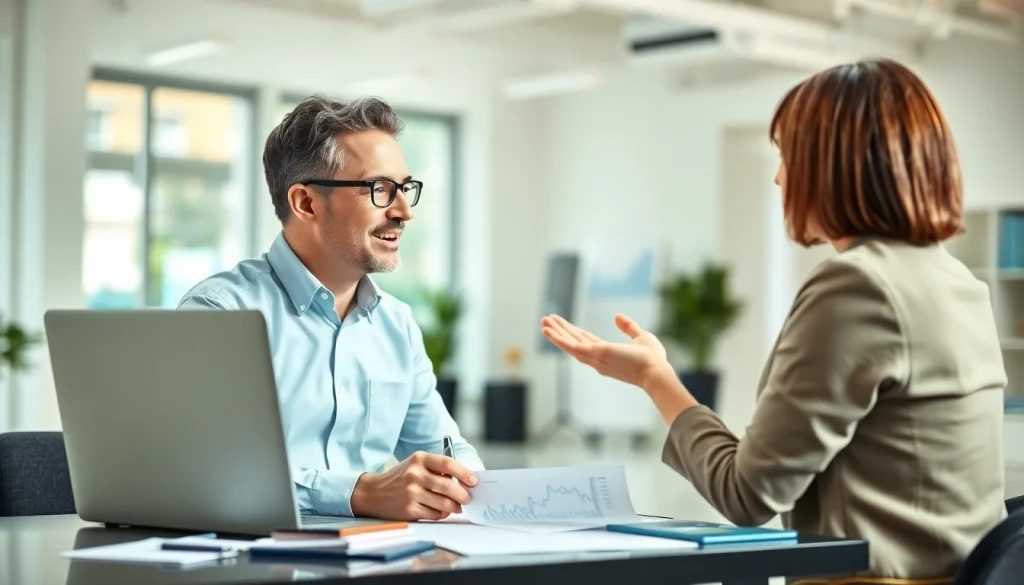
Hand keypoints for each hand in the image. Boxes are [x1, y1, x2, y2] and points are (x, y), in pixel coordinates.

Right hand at [350, 452, 477, 520]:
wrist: (373, 493)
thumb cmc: (400, 478)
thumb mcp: (416, 465)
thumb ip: (437, 469)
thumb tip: (464, 480)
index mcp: (419, 459)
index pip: (447, 464)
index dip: (464, 473)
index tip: (474, 480)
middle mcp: (415, 475)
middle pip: (448, 486)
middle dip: (463, 494)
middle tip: (468, 498)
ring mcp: (411, 493)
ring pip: (444, 503)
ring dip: (455, 507)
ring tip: (457, 506)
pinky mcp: (409, 509)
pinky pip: (435, 514)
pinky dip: (442, 514)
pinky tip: (440, 511)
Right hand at [540, 313, 669, 388]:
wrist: (655, 371)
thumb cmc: (652, 359)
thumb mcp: (641, 337)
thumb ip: (628, 327)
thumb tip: (616, 316)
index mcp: (607, 354)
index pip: (586, 341)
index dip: (573, 332)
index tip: (562, 324)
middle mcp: (597, 358)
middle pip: (574, 341)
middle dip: (560, 331)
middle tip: (546, 321)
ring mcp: (594, 357)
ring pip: (569, 343)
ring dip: (555, 333)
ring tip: (543, 322)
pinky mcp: (594, 353)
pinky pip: (571, 345)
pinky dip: (558, 338)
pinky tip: (548, 330)